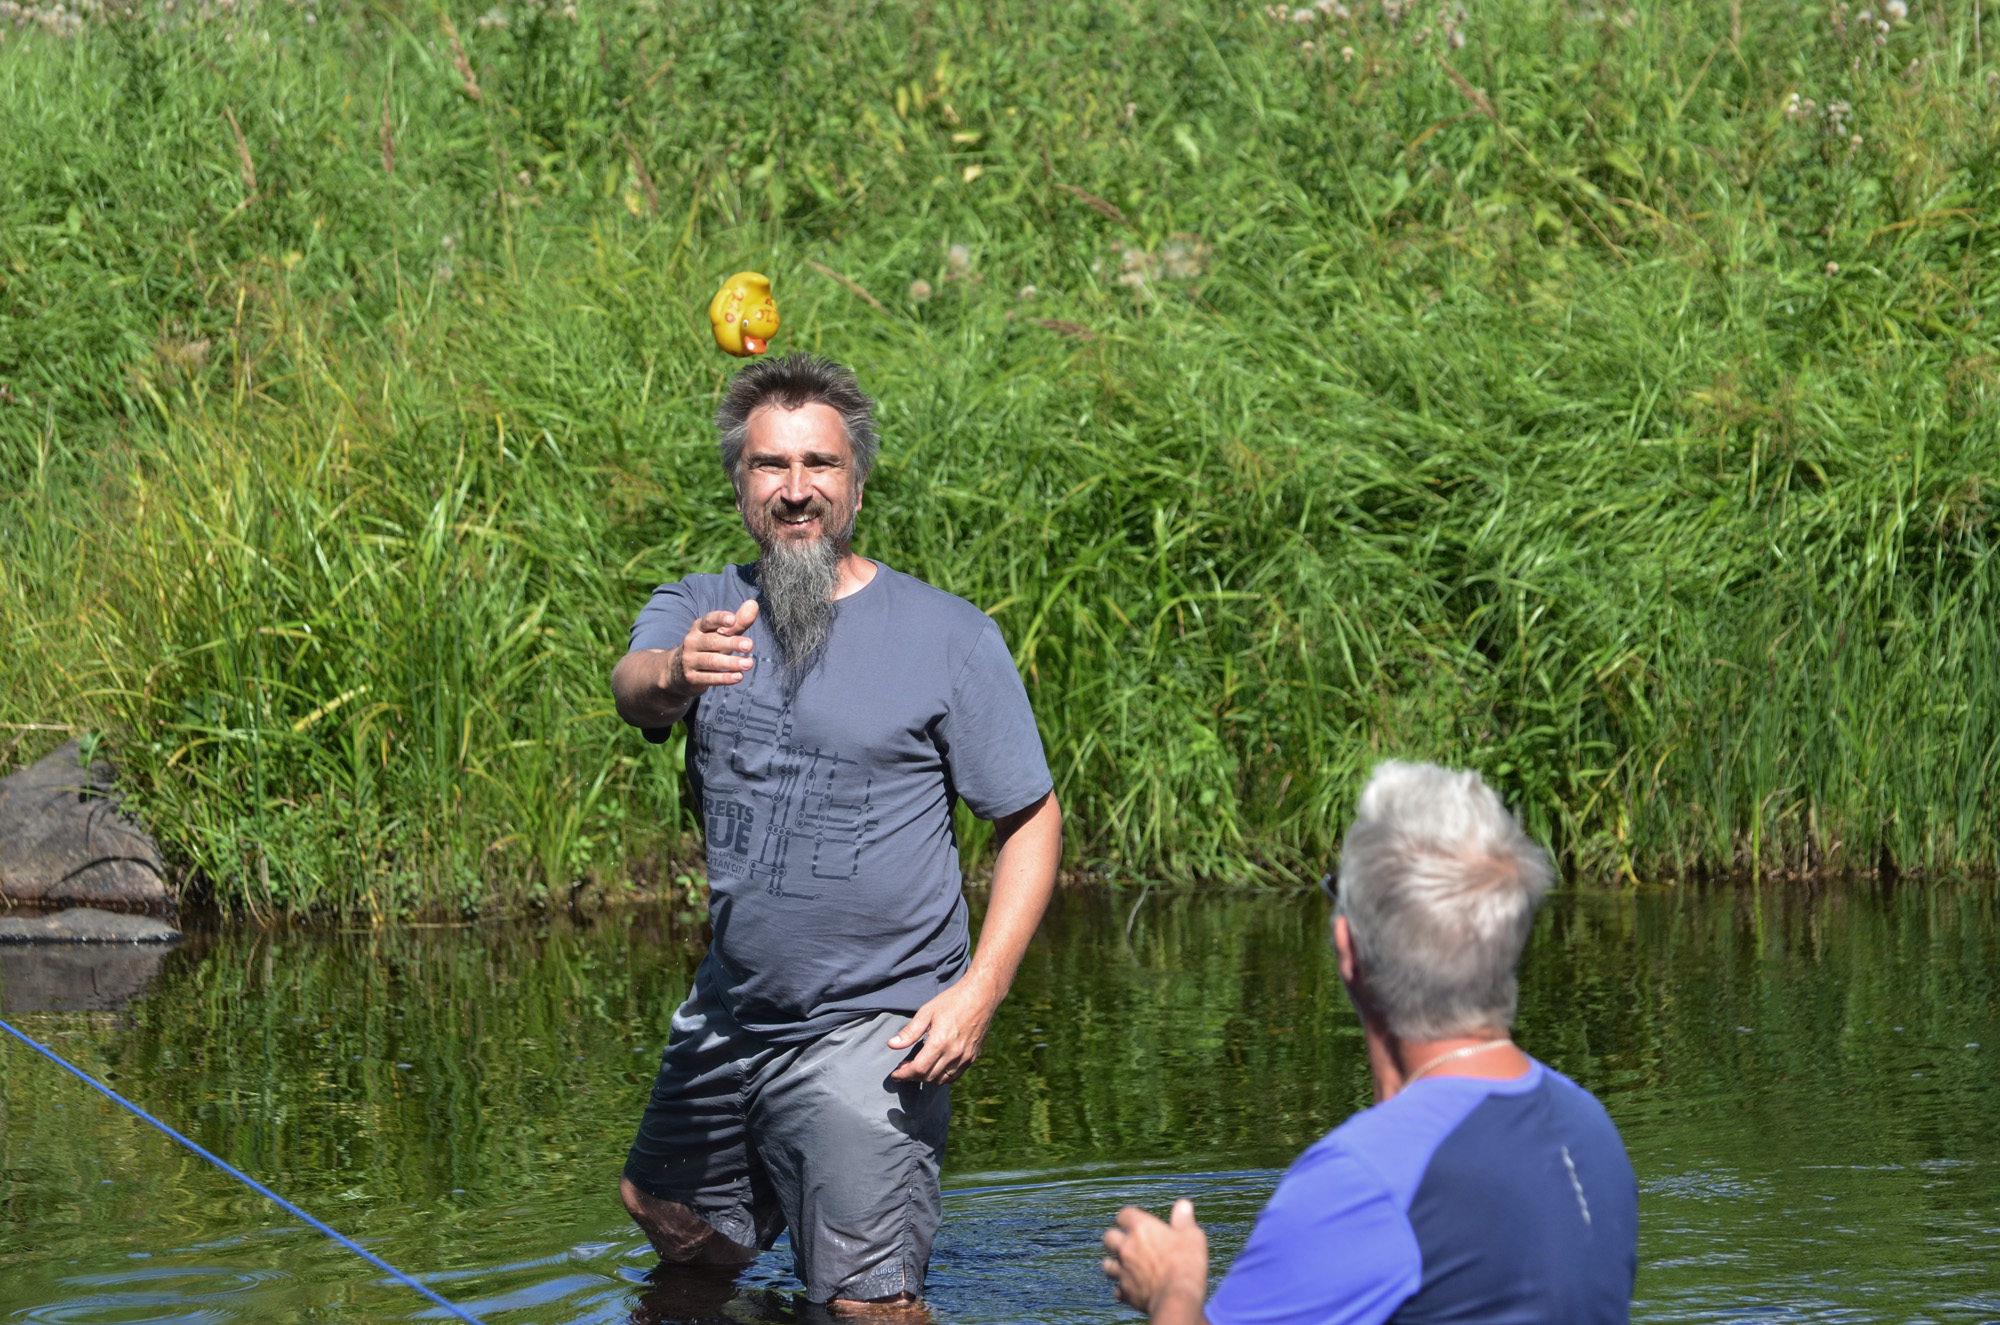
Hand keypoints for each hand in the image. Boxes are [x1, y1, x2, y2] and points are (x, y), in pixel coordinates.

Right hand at [670, 599, 759, 694]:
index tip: (732, 620)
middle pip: (712, 641)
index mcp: (699, 627)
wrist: (678, 670)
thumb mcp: (721, 634)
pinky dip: (725, 678)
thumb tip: (754, 604)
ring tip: (749, 663)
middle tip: (749, 645)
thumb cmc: (708, 647)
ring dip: (731, 662)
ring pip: (712, 661)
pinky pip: (709, 678)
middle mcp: (692, 642)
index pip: (709, 620)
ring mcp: (690, 660)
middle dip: (731, 643)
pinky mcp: (692, 678)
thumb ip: (738, 622)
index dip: (720, 619)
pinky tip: (739, 676)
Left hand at [887, 977, 999, 1084]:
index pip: (919, 1069)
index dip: (904, 1075)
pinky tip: (934, 1069)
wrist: (980, 996)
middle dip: (912, 1077)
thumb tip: (892, 1045)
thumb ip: (909, 1032)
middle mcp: (954, 1053)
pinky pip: (954, 1076)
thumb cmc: (952, 1001)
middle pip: (929, 1077)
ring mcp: (965, 1057)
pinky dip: (941, 1077)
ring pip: (942, 1080)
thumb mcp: (926, 1012)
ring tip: (917, 1069)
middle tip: (903, 1069)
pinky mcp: (972, 1057)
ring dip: (926, 1079)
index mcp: (940, 1042)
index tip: (895, 1074)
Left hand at [1103, 1200, 1208, 1321]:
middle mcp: (1126, 1247)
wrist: (1177, 1298)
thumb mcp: (1192, 1236)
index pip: (1124, 1214)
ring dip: (1114, 1264)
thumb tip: (1183, 1204)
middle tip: (1128, 1244)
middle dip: (1116, 1239)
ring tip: (1126, 1266)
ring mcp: (1123, 1270)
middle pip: (1108, 1237)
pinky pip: (1117, 1289)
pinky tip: (1132, 1288)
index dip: (1129, 1218)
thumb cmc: (1187, 1264)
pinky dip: (1123, 1288)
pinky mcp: (1125, 1292)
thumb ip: (1184, 1219)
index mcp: (1141, 1228)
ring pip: (1107, 1264)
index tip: (1136, 1223)